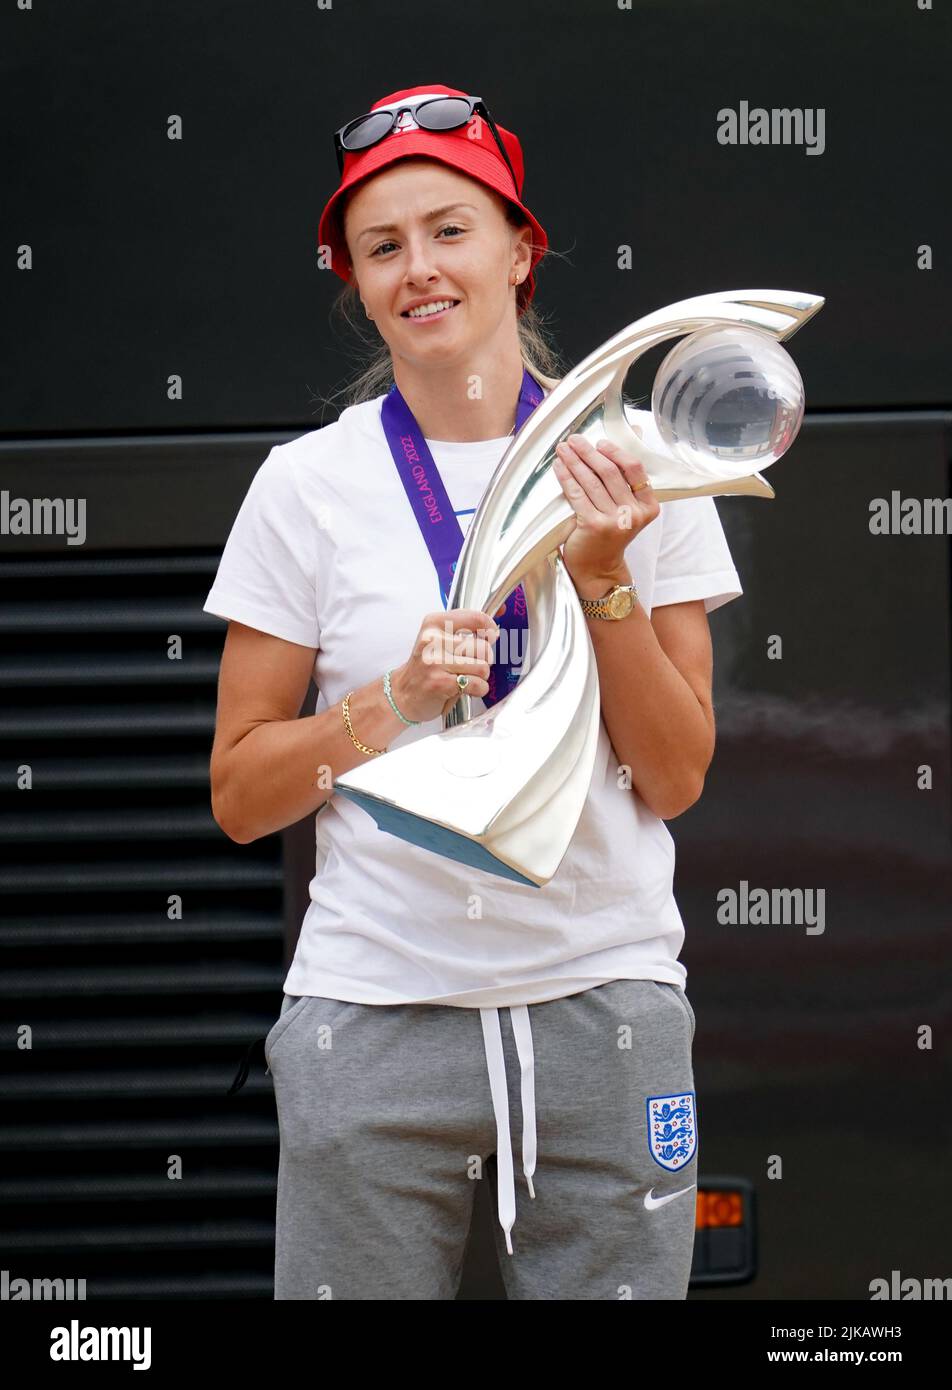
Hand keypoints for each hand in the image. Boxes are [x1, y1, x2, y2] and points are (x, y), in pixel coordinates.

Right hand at [392, 608, 498, 721]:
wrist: (403, 693)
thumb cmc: (425, 667)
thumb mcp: (437, 638)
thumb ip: (463, 629)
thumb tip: (493, 629)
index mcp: (434, 623)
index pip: (475, 618)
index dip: (490, 628)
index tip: (491, 635)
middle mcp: (434, 640)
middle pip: (483, 647)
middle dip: (483, 659)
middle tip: (470, 665)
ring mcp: (436, 662)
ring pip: (483, 667)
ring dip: (480, 676)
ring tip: (465, 677)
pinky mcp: (441, 683)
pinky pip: (478, 684)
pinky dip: (477, 689)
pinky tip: (464, 689)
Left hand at [553, 434, 658, 583]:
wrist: (599, 568)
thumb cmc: (610, 535)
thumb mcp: (627, 510)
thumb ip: (627, 481)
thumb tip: (630, 436)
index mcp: (648, 506)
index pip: (634, 469)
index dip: (616, 452)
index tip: (599, 443)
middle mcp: (634, 514)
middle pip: (610, 472)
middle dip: (589, 452)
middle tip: (574, 440)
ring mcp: (614, 521)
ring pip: (592, 481)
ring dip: (575, 461)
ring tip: (563, 449)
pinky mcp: (594, 526)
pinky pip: (577, 494)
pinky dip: (566, 478)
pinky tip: (558, 467)